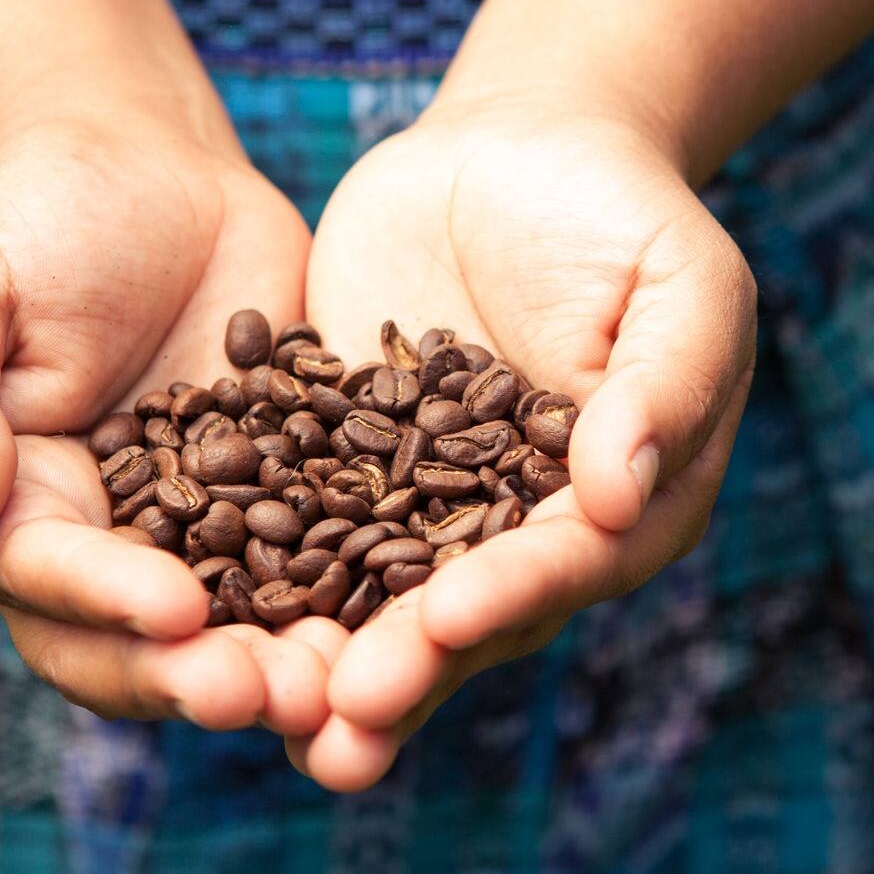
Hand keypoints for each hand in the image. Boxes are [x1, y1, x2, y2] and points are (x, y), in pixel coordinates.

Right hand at [0, 118, 338, 734]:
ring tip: (345, 687)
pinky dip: (367, 600)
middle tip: (271, 695)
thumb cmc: (24, 226)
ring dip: (290, 667)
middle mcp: (109, 555)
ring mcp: (209, 538)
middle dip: (203, 677)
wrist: (147, 175)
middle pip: (144, 644)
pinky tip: (418, 616)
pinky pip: (334, 562)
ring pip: (243, 629)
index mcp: (10, 520)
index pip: (51, 582)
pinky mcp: (296, 503)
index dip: (108, 604)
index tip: (176, 613)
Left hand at [294, 98, 756, 789]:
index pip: (567, 565)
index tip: (446, 622)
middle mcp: (526, 535)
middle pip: (467, 616)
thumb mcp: (681, 286)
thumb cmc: (626, 211)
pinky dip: (255, 575)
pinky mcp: (350, 471)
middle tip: (343, 722)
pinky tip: (191, 614)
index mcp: (624, 508)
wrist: (521, 151)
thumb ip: (665, 386)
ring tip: (265, 718)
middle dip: (407, 669)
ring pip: (378, 601)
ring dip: (326, 663)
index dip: (508, 596)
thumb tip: (621, 496)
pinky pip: (299, 529)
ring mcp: (432, 511)